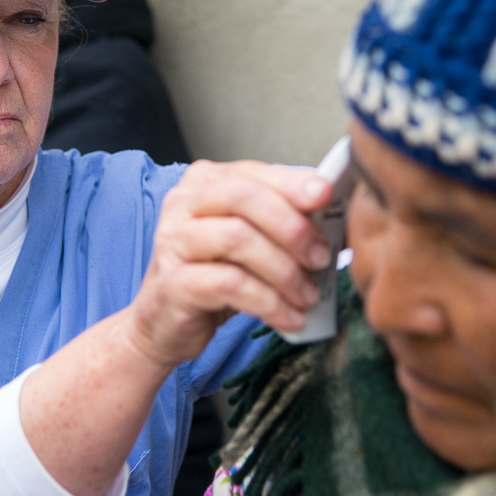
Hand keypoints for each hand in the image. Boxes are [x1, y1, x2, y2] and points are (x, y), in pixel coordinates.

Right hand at [126, 160, 332, 368]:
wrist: (165, 322)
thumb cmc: (214, 275)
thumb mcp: (249, 240)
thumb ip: (280, 219)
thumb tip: (330, 210)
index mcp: (205, 183)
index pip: (254, 173)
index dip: (292, 183)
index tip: (326, 196)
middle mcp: (183, 204)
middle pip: (242, 197)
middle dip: (290, 226)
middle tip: (321, 257)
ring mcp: (173, 241)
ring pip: (237, 239)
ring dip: (284, 270)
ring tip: (308, 294)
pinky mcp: (173, 282)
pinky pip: (230, 284)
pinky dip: (269, 302)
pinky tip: (289, 317)